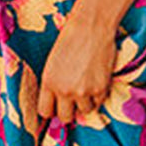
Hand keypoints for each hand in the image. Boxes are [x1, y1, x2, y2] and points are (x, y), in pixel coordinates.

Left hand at [37, 10, 116, 128]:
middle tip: (73, 101)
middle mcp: (64, 90)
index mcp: (48, 82)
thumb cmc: (71, 40)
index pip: (45, 111)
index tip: (56, 107)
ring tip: (87, 86)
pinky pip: (99, 102)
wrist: (91, 28)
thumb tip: (58, 101)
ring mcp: (83, 91)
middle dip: (69, 111)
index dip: (51, 110)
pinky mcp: (100, 89)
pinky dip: (98, 96)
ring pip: (84, 111)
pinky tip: (96, 81)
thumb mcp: (53, 63)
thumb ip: (53, 84)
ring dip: (86, 103)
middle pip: (65, 117)